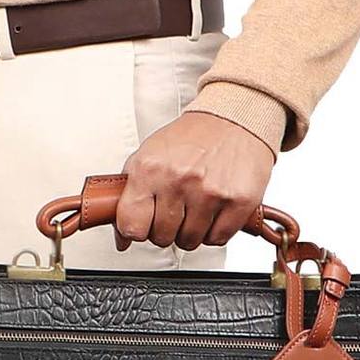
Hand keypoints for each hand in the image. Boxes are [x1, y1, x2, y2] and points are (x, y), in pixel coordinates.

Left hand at [115, 113, 274, 250]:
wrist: (233, 118)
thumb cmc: (190, 140)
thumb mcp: (148, 156)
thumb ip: (129, 196)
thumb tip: (122, 239)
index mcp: (149, 169)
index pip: (131, 226)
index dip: (137, 230)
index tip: (144, 223)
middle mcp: (178, 180)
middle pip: (162, 238)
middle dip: (167, 228)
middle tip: (177, 206)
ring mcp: (209, 192)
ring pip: (190, 242)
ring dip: (192, 230)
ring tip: (197, 205)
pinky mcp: (238, 201)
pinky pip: (217, 239)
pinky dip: (215, 230)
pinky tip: (214, 209)